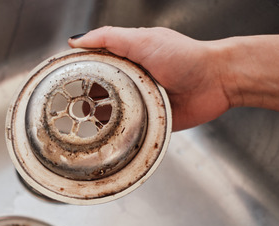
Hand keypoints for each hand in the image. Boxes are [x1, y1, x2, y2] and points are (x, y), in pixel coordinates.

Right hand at [69, 27, 231, 130]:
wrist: (217, 81)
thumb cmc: (187, 57)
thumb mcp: (143, 41)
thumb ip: (109, 38)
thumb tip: (77, 40)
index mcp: (127, 58)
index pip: (94, 64)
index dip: (77, 71)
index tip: (61, 78)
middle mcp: (132, 80)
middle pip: (99, 91)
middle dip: (84, 98)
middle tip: (69, 105)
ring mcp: (140, 101)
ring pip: (111, 112)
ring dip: (99, 117)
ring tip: (83, 120)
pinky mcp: (150, 121)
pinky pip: (129, 129)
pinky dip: (119, 131)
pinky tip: (106, 134)